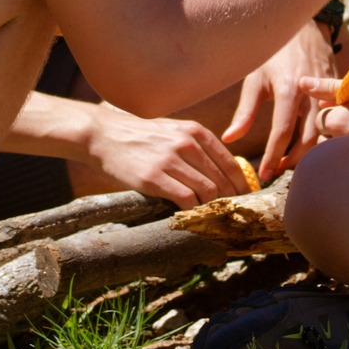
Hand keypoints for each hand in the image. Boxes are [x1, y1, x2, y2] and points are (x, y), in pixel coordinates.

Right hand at [77, 103, 245, 208]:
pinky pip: (186, 199)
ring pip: (207, 191)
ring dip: (212, 207)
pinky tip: (191, 214)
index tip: (245, 201)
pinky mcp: (154, 178)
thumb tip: (222, 173)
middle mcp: (187, 143)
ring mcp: (170, 160)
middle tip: (231, 215)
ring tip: (212, 217)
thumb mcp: (173, 131)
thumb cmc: (140, 137)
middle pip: (222, 180)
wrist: (103, 135)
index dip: (241, 186)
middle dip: (230, 201)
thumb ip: (197, 147)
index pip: (231, 164)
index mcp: (195, 131)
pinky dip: (193, 210)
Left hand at [225, 21, 340, 181]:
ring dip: (306, 153)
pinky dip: (319, 139)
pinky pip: (330, 124)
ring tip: (288, 163)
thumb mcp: (256, 78)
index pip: (282, 133)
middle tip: (276, 173)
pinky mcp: (336, 95)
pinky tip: (304, 146)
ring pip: (322, 135)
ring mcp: (328, 95)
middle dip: (292, 161)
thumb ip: (245, 112)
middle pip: (307, 140)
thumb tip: (229, 139)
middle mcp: (312, 94)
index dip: (272, 157)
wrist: (307, 29)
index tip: (264, 174)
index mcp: (289, 89)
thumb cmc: (275, 53)